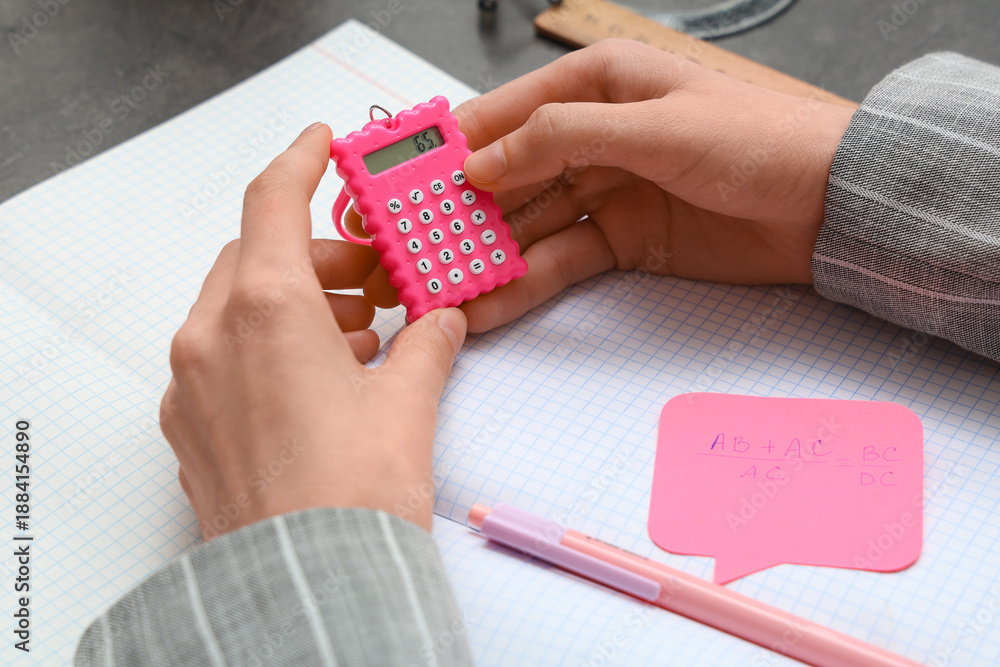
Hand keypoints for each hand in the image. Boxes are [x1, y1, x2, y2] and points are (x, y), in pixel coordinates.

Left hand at [160, 122, 466, 537]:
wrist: (309, 588)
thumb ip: (426, 346)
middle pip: (255, 256)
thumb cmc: (351, 500)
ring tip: (358, 331)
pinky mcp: (191, 428)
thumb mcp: (407, 404)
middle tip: (371, 273)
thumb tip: (439, 325)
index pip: (271, 201)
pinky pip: (222, 357)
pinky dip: (266, 345)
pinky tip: (319, 375)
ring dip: (294, 301)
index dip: (301, 161)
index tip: (321, 144)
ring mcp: (192, 386)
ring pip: (235, 306)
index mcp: (265, 310)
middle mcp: (212, 338)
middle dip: (316, 254)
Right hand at [354, 39, 855, 330]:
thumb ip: (560, 140)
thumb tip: (482, 163)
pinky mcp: (621, 242)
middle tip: (406, 249)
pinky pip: (559, 262)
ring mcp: (603, 193)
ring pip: (525, 225)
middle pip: (504, 177)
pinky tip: (486, 305)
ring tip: (435, 289)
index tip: (398, 183)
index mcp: (594, 86)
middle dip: (455, 213)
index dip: (447, 150)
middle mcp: (591, 137)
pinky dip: (523, 284)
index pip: (501, 117)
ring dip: (482, 256)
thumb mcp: (653, 127)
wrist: (829, 206)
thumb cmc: (758, 142)